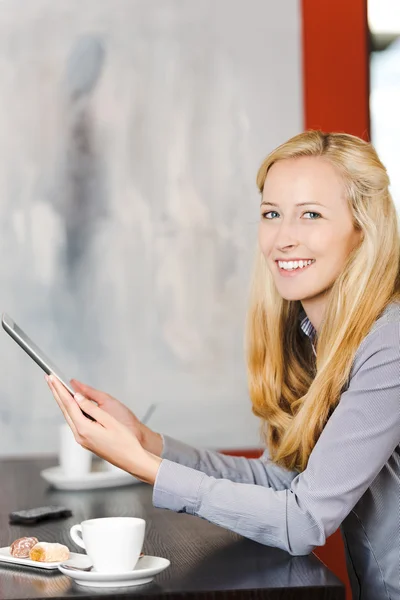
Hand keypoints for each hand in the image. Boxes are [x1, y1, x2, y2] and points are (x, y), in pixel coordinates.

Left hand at [47, 375, 161, 483]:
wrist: (131, 460)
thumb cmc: (125, 441)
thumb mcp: (109, 420)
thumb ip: (91, 408)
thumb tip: (77, 397)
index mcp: (84, 429)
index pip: (68, 404)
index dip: (60, 389)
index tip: (53, 378)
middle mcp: (79, 436)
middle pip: (64, 410)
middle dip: (56, 393)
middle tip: (49, 379)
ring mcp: (81, 440)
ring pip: (68, 416)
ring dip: (62, 401)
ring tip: (56, 388)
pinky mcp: (86, 441)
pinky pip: (74, 422)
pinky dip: (70, 410)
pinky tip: (70, 405)